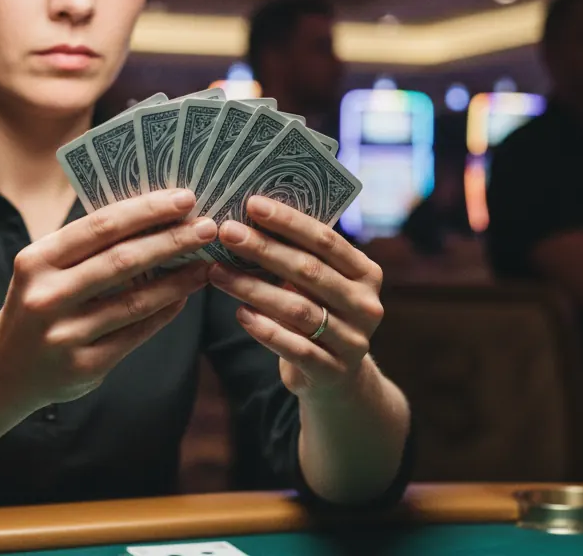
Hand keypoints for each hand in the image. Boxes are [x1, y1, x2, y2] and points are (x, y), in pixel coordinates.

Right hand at [0, 189, 217, 408]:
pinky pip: (135, 333)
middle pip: (122, 261)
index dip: (146, 211)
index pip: (99, 227)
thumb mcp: (44, 269)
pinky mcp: (85, 367)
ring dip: (178, 280)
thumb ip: (86, 246)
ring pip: (135, 301)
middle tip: (208, 227)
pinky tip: (184, 296)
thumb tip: (153, 217)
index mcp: (36, 261)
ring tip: (205, 264)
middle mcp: (47, 297)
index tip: (183, 198)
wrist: (4, 371)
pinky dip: (164, 312)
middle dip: (171, 240)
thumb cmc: (37, 303)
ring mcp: (65, 335)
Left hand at [210, 196, 384, 400]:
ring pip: (297, 309)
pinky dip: (265, 330)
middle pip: (309, 270)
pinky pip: (295, 347)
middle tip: (226, 232)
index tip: (251, 204)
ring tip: (216, 272)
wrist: (339, 378)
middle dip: (263, 248)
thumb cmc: (320, 314)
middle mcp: (365, 304)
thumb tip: (248, 218)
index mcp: (365, 273)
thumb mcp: (320, 285)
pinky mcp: (332, 371)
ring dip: (253, 288)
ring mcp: (352, 340)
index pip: (326, 240)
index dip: (289, 221)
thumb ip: (299, 256)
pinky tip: (240, 313)